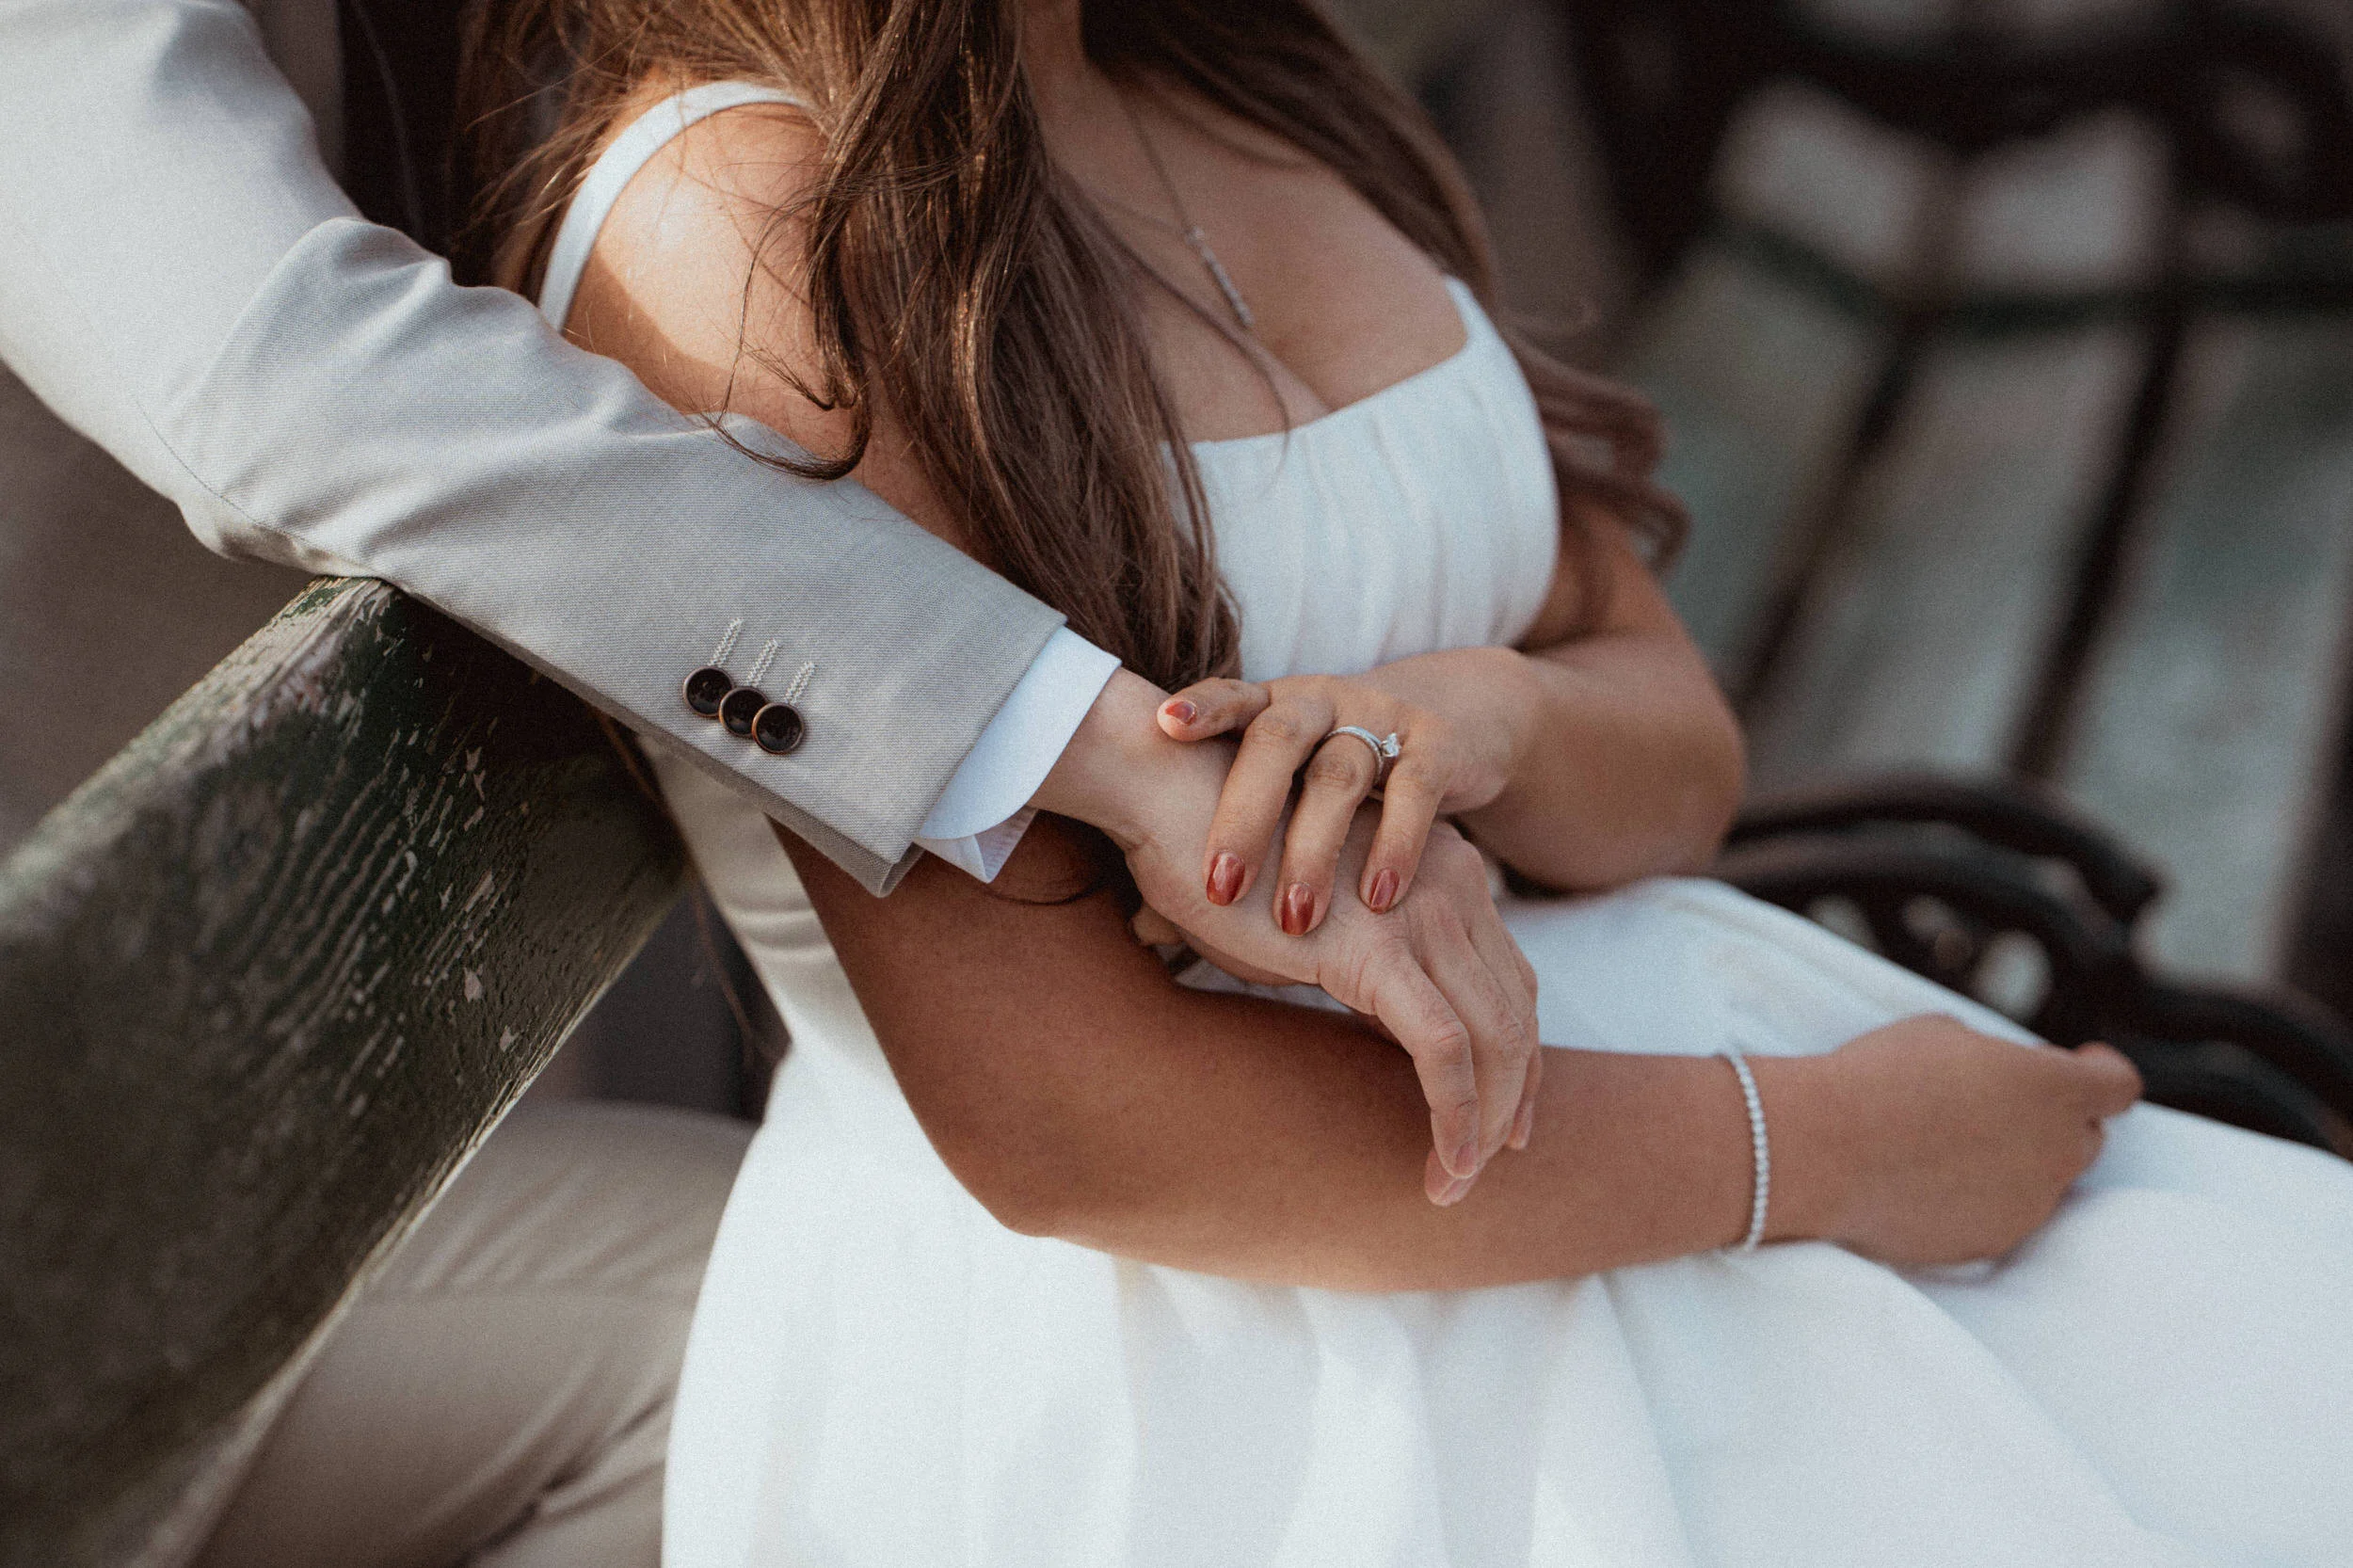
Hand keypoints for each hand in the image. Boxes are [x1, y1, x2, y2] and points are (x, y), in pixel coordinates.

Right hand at [1034, 672, 1538, 1201]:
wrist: (1172, 799)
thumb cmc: (1220, 856)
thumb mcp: (1308, 914)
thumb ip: (1349, 956)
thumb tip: (1352, 1013)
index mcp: (1441, 870)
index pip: (1510, 977)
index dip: (1520, 1055)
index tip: (1505, 1117)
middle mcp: (1452, 885)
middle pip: (1518, 1012)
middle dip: (1516, 1100)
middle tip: (1493, 1163)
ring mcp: (1423, 915)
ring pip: (1497, 1041)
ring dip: (1484, 1126)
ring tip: (1453, 1184)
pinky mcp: (1382, 952)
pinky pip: (1446, 1050)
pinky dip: (1456, 1115)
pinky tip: (1443, 1165)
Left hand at [1157, 668, 1518, 934]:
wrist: (1451, 728)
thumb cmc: (1332, 783)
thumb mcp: (1281, 797)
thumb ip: (1218, 851)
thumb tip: (1143, 928)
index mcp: (1268, 707)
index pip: (1229, 698)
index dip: (1201, 708)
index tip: (1164, 728)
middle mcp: (1319, 702)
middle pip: (1276, 739)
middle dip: (1246, 814)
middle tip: (1221, 888)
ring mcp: (1379, 716)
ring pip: (1339, 772)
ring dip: (1314, 849)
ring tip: (1296, 921)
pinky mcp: (1437, 744)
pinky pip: (1415, 791)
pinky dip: (1396, 846)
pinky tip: (1378, 898)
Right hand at [1765, 1015, 2143, 1265]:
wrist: (1821, 1150)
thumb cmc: (1877, 1078)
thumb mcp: (1943, 1034)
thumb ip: (1997, 1059)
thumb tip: (2004, 1079)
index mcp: (2054, 1088)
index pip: (2118, 1085)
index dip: (2102, 1073)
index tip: (2080, 1065)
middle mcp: (2057, 1151)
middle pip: (2087, 1137)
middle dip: (2055, 1120)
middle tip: (1998, 1106)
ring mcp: (2028, 1204)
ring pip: (2042, 1179)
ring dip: (2013, 1160)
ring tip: (1945, 1143)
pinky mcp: (1991, 1242)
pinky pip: (2002, 1214)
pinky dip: (1979, 1197)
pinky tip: (1926, 1178)